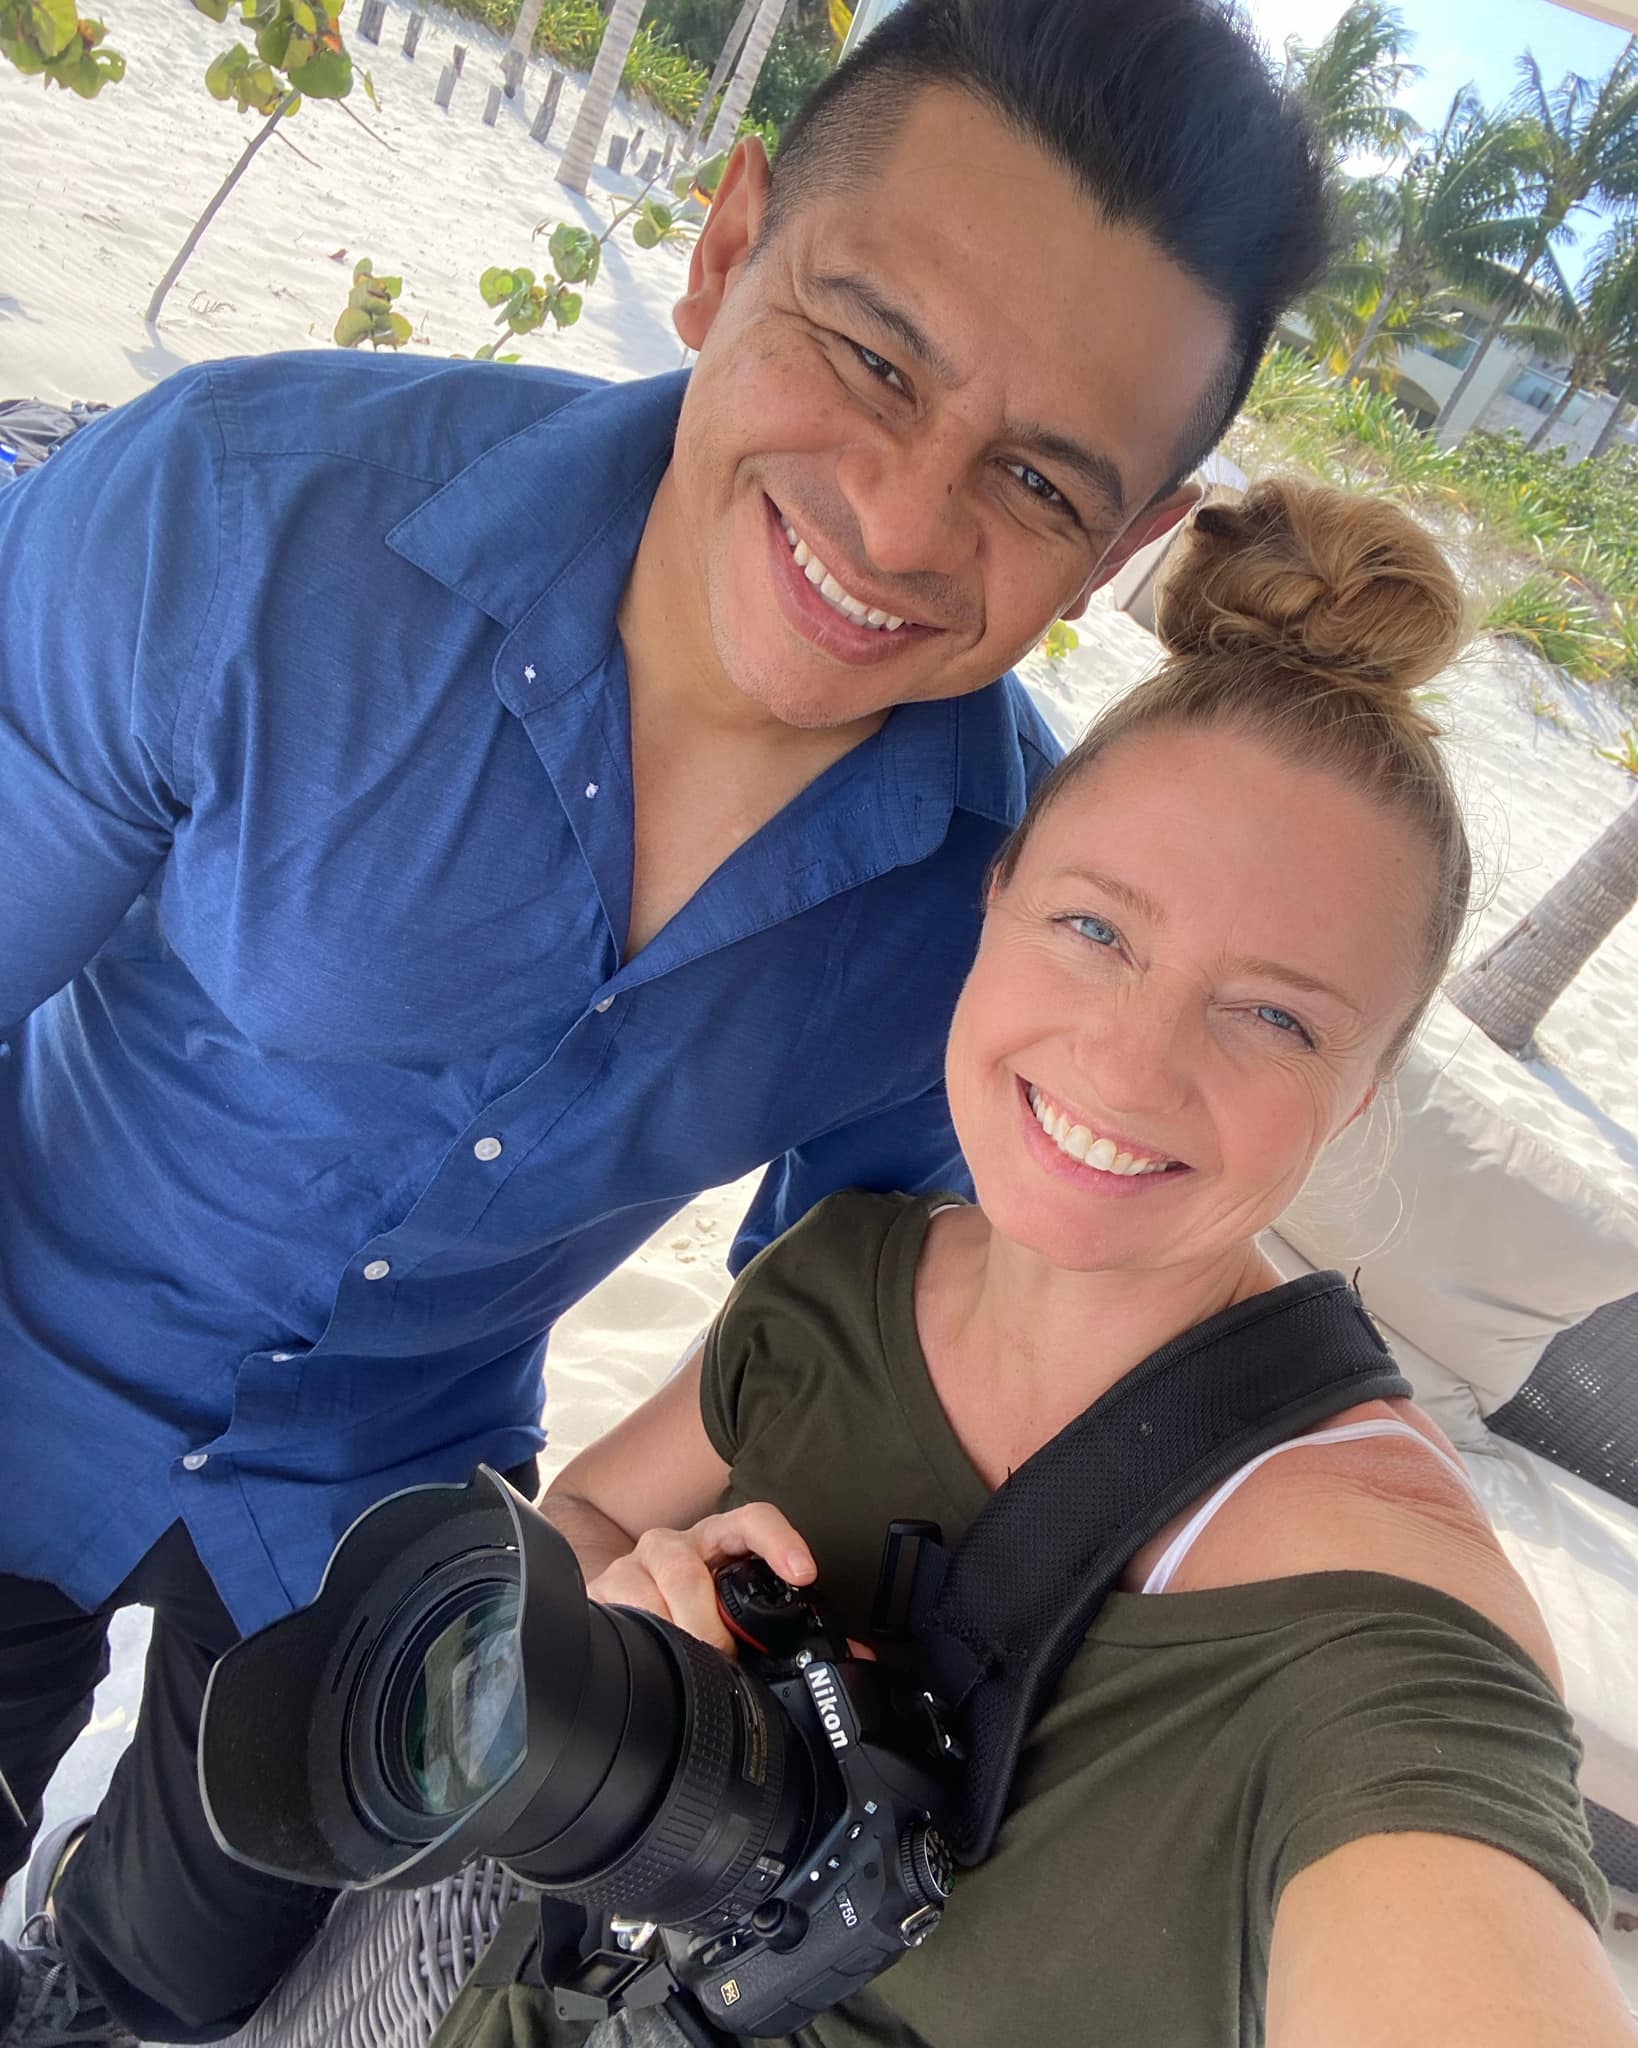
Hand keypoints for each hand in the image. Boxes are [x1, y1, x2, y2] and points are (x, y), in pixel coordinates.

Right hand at [586, 1501, 814, 1654]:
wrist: (624, 1592)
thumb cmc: (694, 1607)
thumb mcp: (738, 1608)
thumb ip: (793, 1631)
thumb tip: (858, 1659)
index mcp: (721, 1541)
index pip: (753, 1521)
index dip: (779, 1541)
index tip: (803, 1571)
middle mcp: (677, 1544)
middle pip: (688, 1571)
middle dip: (707, 1624)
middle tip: (723, 1659)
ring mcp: (637, 1563)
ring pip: (651, 1590)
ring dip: (672, 1633)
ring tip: (686, 1663)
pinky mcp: (604, 1588)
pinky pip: (618, 1609)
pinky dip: (638, 1639)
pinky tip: (647, 1657)